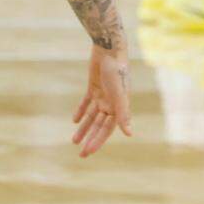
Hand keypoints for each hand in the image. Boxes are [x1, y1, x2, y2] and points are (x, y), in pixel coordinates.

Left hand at [72, 43, 132, 157]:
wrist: (109, 49)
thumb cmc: (116, 70)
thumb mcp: (119, 93)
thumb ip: (123, 113)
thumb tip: (129, 134)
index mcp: (118, 107)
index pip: (106, 130)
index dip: (97, 141)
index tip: (88, 152)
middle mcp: (111, 103)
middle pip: (98, 126)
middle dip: (90, 139)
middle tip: (81, 153)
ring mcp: (102, 95)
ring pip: (91, 116)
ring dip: (84, 128)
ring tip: (74, 140)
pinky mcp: (94, 87)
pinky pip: (86, 102)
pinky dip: (81, 111)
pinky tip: (74, 121)